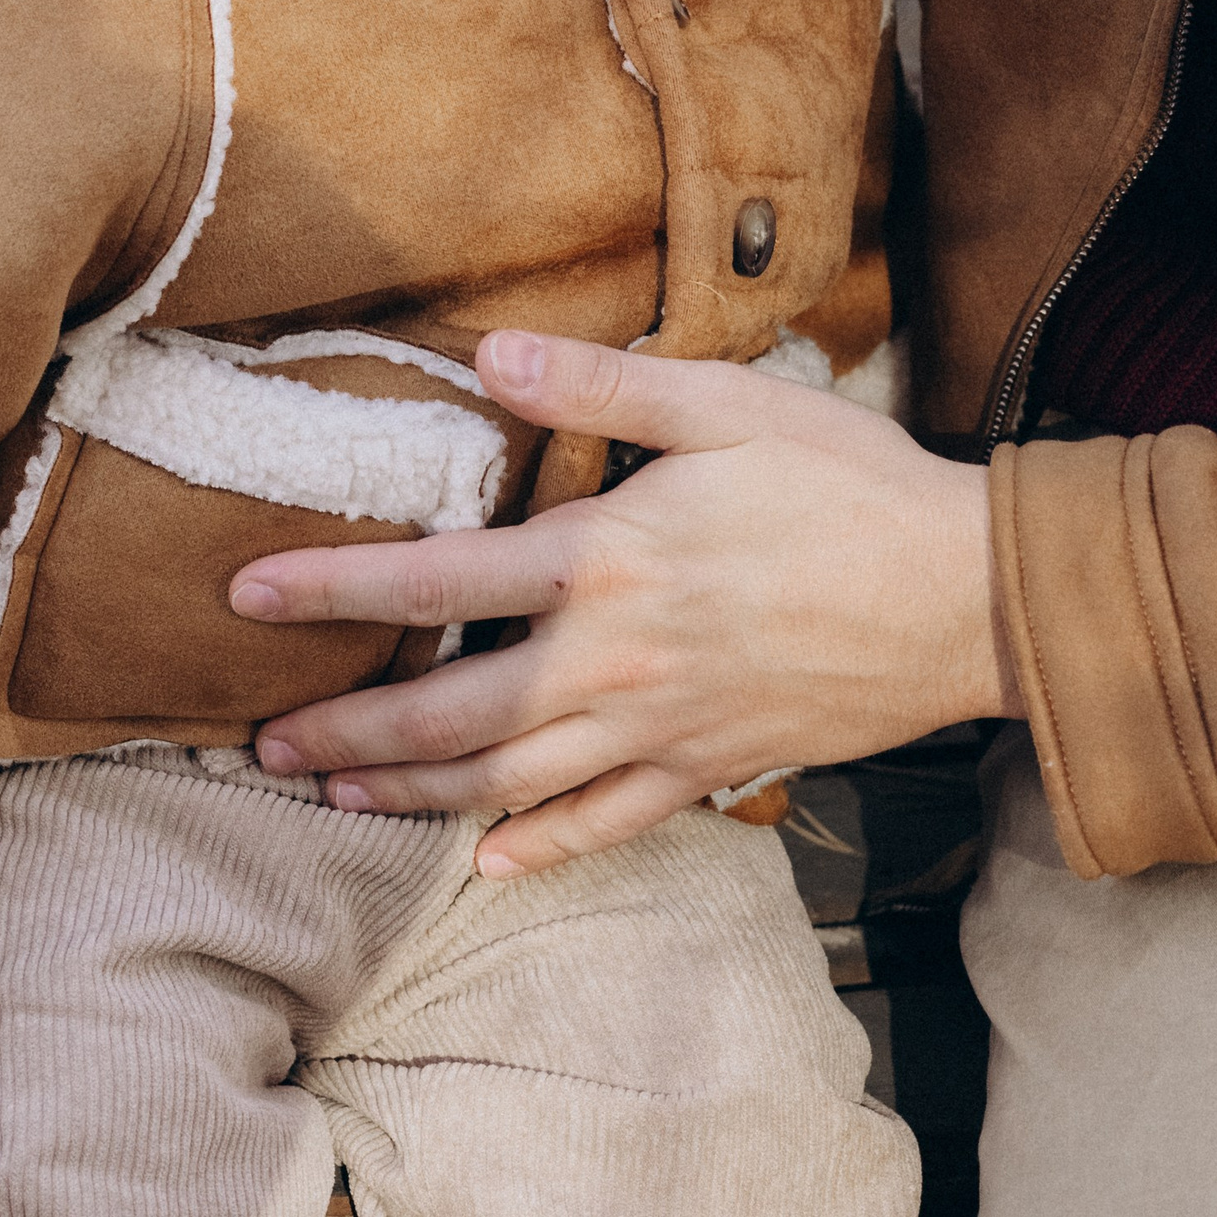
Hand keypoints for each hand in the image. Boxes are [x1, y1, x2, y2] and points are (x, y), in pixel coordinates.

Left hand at [232, 330, 1020, 875]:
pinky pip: (609, 825)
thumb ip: (603, 383)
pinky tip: (484, 863)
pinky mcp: (714, 768)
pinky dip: (540, 850)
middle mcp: (618, 661)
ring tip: (336, 794)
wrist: (970, 596)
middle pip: (451, 713)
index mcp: (610, 560)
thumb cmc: (853, 484)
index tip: (246, 596)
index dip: (332, 590)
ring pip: (509, 782)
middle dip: (347, 731)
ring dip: (412, 793)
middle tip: (260, 744)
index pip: (437, 581)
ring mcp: (664, 729)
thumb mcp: (729, 403)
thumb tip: (488, 353)